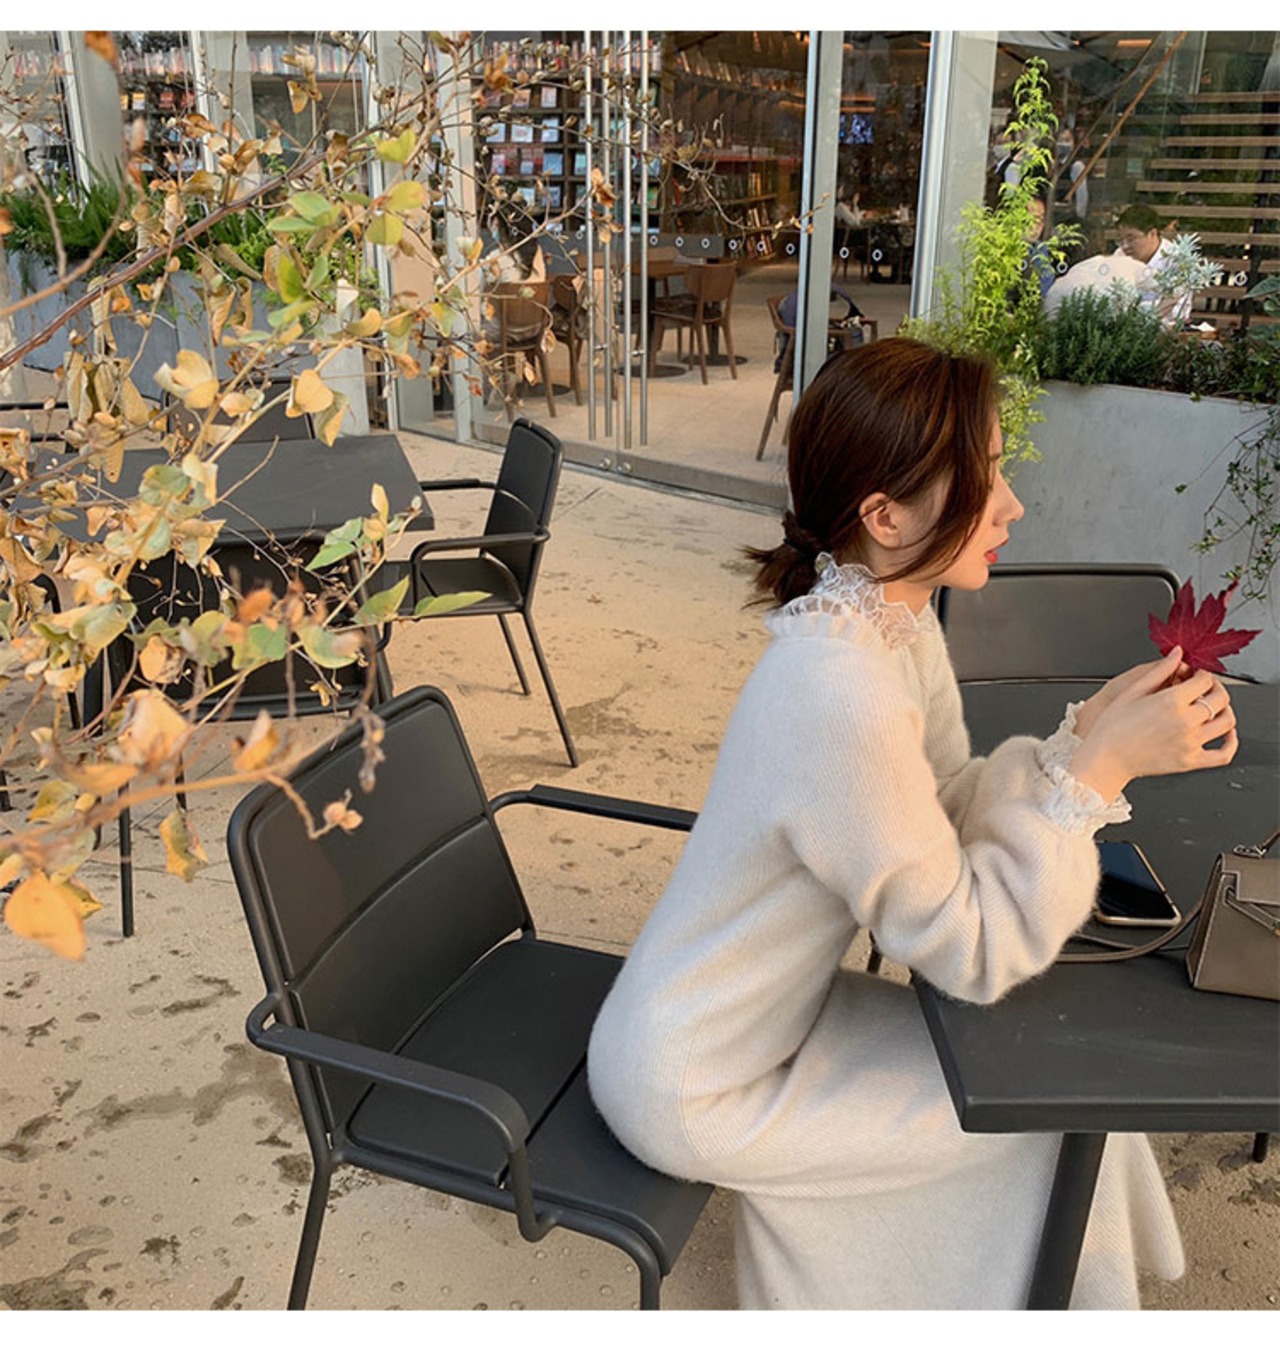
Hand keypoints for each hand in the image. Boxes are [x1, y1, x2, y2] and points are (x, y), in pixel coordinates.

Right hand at [1067, 647, 1238, 800]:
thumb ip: (1160, 670)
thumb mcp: (1132, 691)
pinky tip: (1226, 734)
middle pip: (1220, 699)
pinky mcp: (1191, 761)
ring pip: (1226, 722)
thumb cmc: (1113, 727)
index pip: (1204, 681)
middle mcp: (1185, 722)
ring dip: (1225, 710)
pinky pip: (1223, 754)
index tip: (1196, 675)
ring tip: (1213, 708)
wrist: (1106, 759)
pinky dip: (1231, 743)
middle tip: (1206, 688)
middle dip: (1216, 688)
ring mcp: (1190, 742)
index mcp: (1171, 701)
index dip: (1202, 674)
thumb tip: (1177, 653)